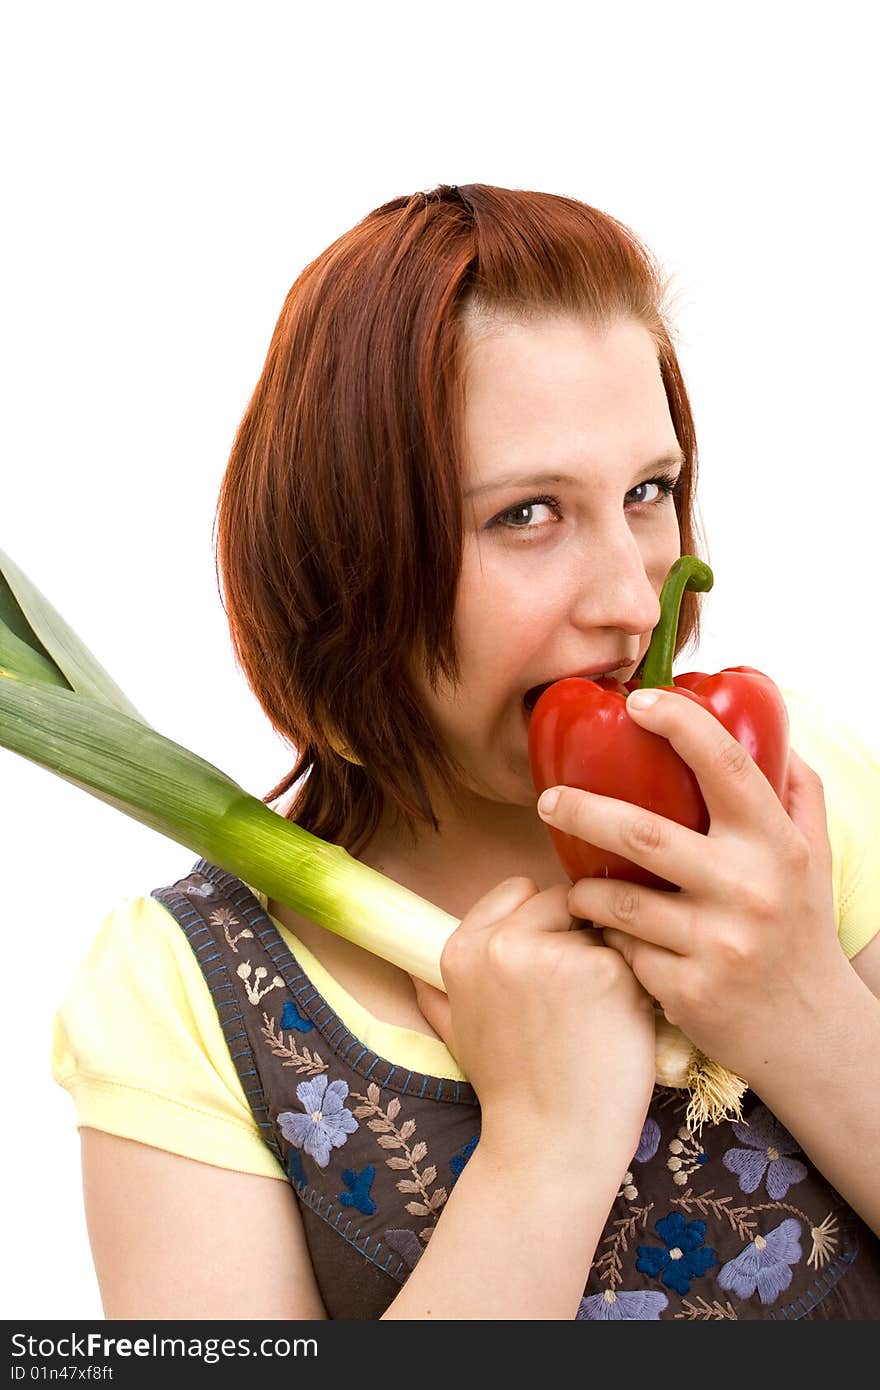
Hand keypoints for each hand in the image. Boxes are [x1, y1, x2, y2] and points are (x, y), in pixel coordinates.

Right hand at [411, 876, 655, 1165]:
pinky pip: (631, 957)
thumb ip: (438, 992)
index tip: (549, 959)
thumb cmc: (509, 1091)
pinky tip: (618, 1025)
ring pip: (599, 929)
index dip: (542, 920)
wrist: (549, 1145)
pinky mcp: (606, 972)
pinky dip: (634, 987)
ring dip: (607, 960)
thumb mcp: (457, 1032)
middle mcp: (502, 944)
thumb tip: (416, 969)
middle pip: (563, 901)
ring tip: (595, 1016)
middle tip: (578, 994)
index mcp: (462, 950)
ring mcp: (556, 955)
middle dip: (577, 935)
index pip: (519, 889)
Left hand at [536, 687, 847, 1083]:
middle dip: (584, 810)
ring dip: (582, 890)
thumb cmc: (802, 930)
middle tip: (548, 800)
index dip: (680, 724)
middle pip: (645, 835)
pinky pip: (624, 952)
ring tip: (571, 884)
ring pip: (620, 902)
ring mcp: (718, 945)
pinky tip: (607, 938)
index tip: (637, 702)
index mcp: (776, 846)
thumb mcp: (813, 857)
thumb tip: (768, 722)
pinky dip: (609, 940)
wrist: (811, 1035)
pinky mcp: (689, 991)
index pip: (727, 766)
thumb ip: (792, 790)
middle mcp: (750, 891)